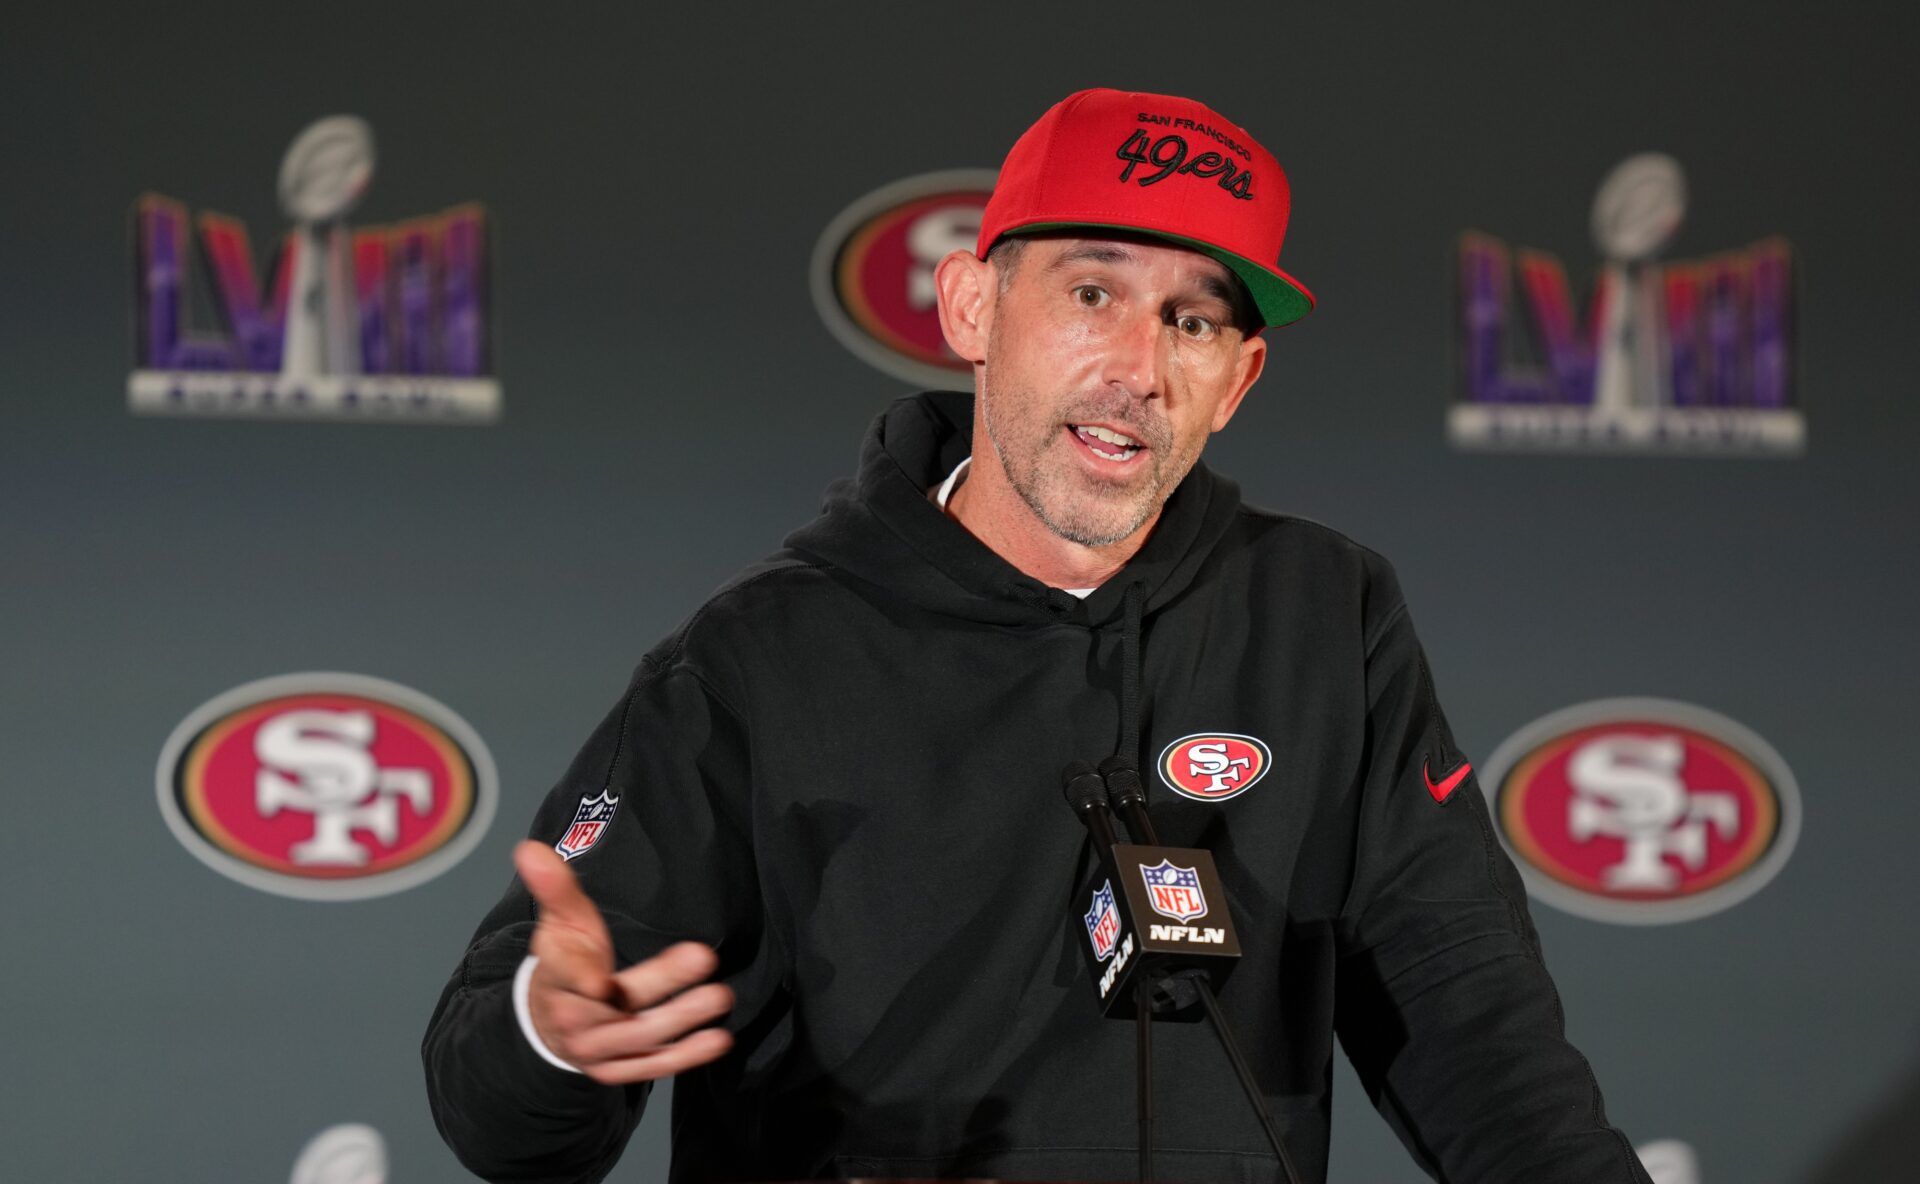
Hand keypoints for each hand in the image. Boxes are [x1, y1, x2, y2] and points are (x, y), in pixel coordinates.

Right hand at [513, 840, 734, 1083]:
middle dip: (662, 982)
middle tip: (703, 957)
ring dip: (683, 1019)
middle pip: (618, 1003)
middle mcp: (575, 1019)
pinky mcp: (618, 1069)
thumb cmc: (565, 962)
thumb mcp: (560, 923)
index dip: (583, 978)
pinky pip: (653, 1066)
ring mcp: (597, 1050)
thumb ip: (554, 888)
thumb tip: (529, 849)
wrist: (549, 1023)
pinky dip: (686, 1056)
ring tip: (721, 996)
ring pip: (641, 1037)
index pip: (567, 977)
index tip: (601, 980)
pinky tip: (718, 1039)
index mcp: (557, 978)